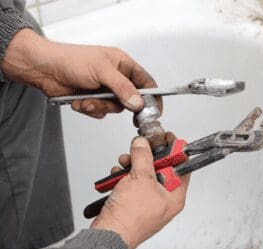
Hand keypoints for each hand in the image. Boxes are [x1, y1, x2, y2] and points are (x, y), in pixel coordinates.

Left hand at [1, 28, 161, 117]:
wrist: (45, 70)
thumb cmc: (72, 60)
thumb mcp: (102, 71)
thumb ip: (123, 88)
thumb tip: (139, 103)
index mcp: (123, 65)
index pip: (146, 82)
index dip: (153, 97)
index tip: (155, 111)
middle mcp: (116, 78)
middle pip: (131, 100)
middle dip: (118, 104)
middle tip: (110, 104)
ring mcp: (105, 90)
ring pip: (114, 108)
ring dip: (99, 106)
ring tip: (85, 99)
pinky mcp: (94, 101)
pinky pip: (100, 112)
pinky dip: (90, 109)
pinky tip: (79, 101)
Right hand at [90, 136, 189, 248]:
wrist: (109, 233)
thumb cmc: (130, 218)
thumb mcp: (141, 179)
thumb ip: (143, 156)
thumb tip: (143, 144)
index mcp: (174, 196)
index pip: (181, 167)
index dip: (175, 151)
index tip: (168, 139)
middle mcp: (162, 199)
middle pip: (160, 168)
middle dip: (147, 156)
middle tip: (142, 147)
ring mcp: (147, 200)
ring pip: (143, 174)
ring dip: (133, 164)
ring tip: (125, 161)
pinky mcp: (133, 200)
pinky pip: (132, 182)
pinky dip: (124, 175)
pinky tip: (118, 173)